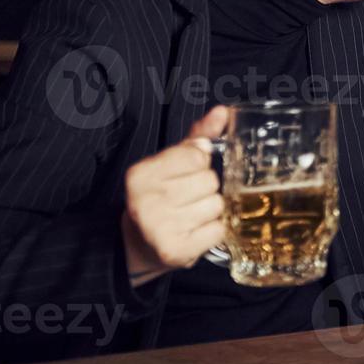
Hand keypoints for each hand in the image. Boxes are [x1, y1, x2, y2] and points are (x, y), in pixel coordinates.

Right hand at [120, 105, 228, 286]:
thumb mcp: (173, 161)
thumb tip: (222, 112)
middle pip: (209, 181)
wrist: (141, 243)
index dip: (199, 163)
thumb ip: (198, 136)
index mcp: (141, 174)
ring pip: (217, 205)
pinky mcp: (176, 251)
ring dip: (211, 210)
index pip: (196, 155)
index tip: (185, 174)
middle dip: (206, 188)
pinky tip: (196, 231)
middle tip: (187, 198)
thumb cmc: (162, 195)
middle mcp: (145, 200)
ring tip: (191, 215)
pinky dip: (214, 231)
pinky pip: (219, 230)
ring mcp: (159, 228)